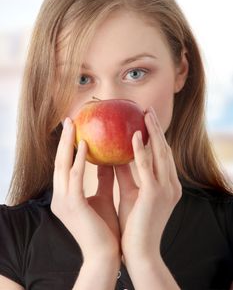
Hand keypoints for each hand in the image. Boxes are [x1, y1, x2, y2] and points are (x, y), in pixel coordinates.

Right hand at [51, 117, 120, 263]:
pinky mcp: (72, 206)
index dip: (66, 147)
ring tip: (73, 125)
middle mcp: (60, 197)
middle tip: (69, 120)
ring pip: (62, 166)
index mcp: (66, 196)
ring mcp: (63, 202)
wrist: (105, 255)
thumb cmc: (104, 228)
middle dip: (63, 140)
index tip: (73, 129)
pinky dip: (77, 160)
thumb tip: (108, 159)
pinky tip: (84, 146)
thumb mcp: (102, 197)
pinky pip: (74, 178)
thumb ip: (103, 178)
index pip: (64, 166)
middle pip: (59, 162)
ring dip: (67, 144)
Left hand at [115, 107, 181, 261]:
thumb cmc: (134, 224)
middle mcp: (171, 185)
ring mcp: (166, 190)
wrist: (139, 252)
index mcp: (167, 185)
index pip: (163, 155)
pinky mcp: (155, 195)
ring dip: (153, 132)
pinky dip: (142, 150)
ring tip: (144, 114)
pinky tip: (136, 135)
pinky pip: (147, 168)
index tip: (147, 120)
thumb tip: (114, 153)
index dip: (156, 136)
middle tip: (147, 110)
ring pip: (160, 154)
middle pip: (165, 150)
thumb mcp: (129, 192)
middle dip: (157, 128)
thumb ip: (124, 173)